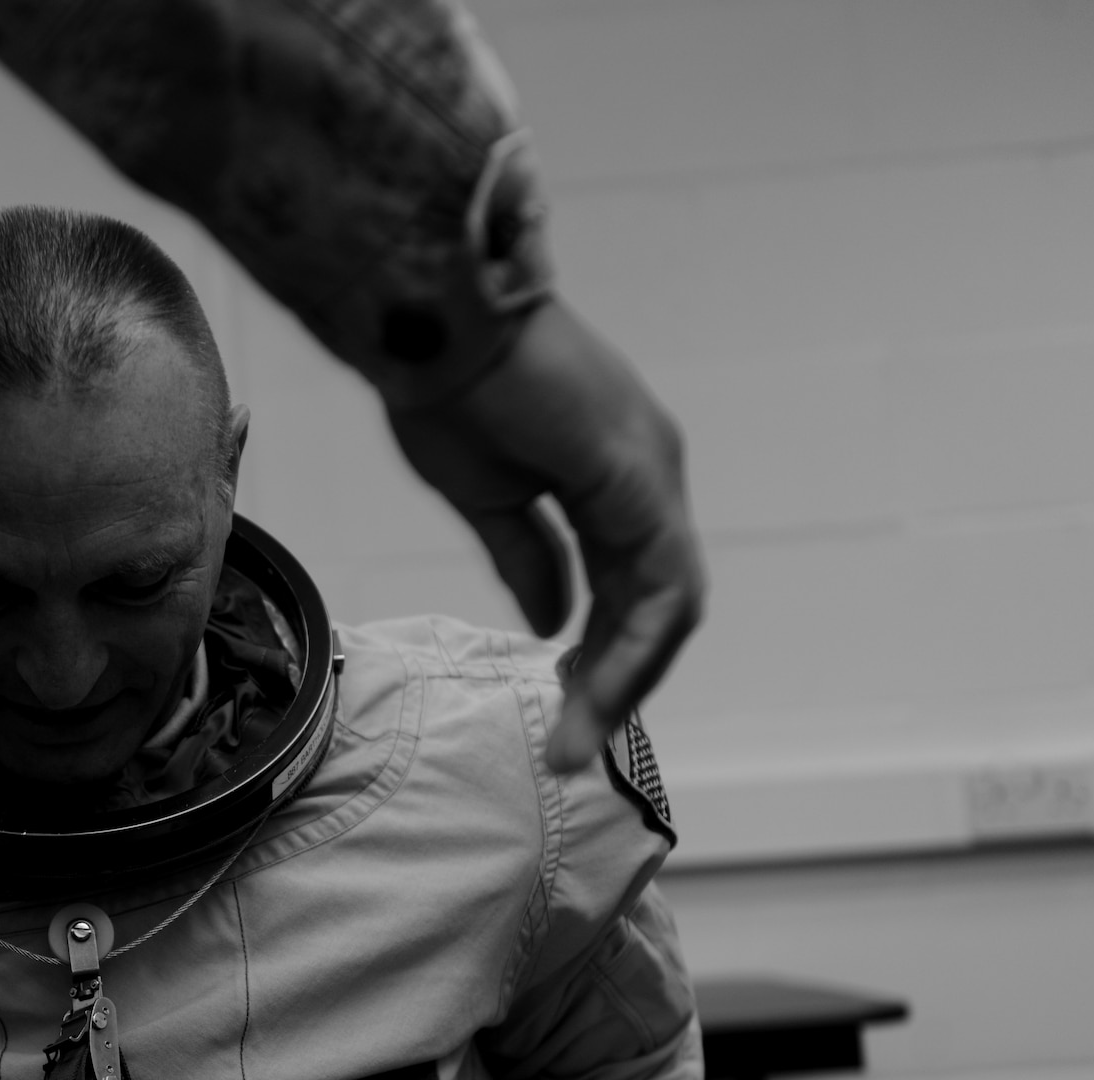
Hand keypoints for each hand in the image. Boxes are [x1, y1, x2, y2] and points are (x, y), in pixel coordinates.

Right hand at [386, 298, 704, 771]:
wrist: (427, 317)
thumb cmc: (443, 386)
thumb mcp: (483, 496)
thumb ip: (525, 559)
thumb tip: (552, 624)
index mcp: (609, 476)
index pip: (625, 587)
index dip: (599, 655)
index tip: (559, 710)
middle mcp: (646, 475)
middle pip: (654, 605)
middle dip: (614, 684)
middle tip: (569, 749)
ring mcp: (652, 474)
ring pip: (666, 606)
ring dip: (623, 682)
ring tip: (575, 742)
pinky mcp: (641, 478)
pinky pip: (657, 586)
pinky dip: (630, 648)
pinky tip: (593, 693)